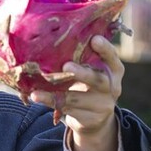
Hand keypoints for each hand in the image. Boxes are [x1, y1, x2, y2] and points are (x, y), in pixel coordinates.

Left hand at [28, 35, 124, 150]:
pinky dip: (50, 102)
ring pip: (77, 98)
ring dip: (55, 93)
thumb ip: (85, 55)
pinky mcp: (91, 119)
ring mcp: (103, 105)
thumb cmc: (89, 83)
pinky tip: (36, 96)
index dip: (105, 48)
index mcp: (114, 70)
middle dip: (82, 73)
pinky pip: (68, 110)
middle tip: (66, 65)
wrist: (97, 118)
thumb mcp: (93, 68)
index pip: (113, 57)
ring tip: (36, 90)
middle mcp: (112, 87)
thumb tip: (57, 32)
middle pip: (98, 79)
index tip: (94, 39)